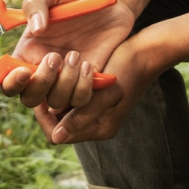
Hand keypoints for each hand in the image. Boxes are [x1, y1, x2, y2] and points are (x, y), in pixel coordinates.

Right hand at [0, 0, 135, 113]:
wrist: (111, 1)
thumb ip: (35, 3)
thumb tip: (35, 29)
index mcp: (27, 51)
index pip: (6, 79)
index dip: (10, 82)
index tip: (23, 71)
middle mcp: (43, 69)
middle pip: (29, 98)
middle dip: (40, 83)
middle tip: (54, 57)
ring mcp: (65, 78)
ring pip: (56, 101)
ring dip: (65, 82)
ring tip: (76, 55)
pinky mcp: (87, 82)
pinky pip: (80, 100)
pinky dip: (83, 87)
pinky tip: (89, 65)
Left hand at [30, 32, 160, 145]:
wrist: (146, 51)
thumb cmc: (128, 68)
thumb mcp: (106, 92)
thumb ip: (83, 115)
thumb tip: (57, 137)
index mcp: (99, 128)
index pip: (56, 135)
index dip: (43, 117)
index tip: (42, 91)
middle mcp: (94, 124)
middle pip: (56, 122)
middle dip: (50, 99)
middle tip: (49, 74)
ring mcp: (94, 111)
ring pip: (60, 107)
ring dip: (57, 88)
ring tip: (59, 65)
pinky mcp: (93, 97)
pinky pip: (69, 96)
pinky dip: (64, 83)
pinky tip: (64, 66)